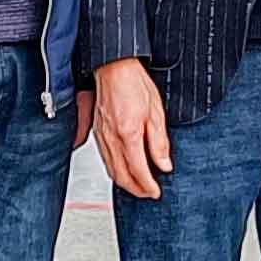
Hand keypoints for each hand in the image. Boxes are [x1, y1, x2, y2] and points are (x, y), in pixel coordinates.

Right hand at [90, 59, 172, 199]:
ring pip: (111, 170)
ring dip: (124, 182)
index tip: (156, 192)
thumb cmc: (135, 83)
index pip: (139, 171)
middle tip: (148, 193)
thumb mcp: (156, 113)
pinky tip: (122, 170)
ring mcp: (101, 136)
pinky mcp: (96, 132)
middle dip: (136, 190)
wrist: (114, 67)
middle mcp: (111, 139)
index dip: (148, 186)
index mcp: (128, 135)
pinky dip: (114, 170)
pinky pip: (104, 159)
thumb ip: (159, 143)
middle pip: (121, 176)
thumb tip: (164, 165)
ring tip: (138, 186)